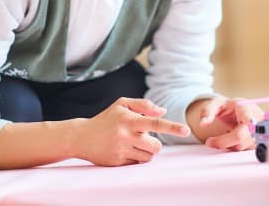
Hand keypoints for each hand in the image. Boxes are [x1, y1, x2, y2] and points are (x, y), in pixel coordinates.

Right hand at [74, 97, 189, 165]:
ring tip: (134, 143)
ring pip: (148, 156)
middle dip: (155, 143)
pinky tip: (124, 150)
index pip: (155, 123)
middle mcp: (125, 135)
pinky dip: (135, 157)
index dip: (172, 127)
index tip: (186, 130)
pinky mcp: (117, 162)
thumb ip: (144, 105)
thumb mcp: (122, 105)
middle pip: (156, 146)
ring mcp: (121, 150)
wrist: (81, 136)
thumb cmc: (106, 118)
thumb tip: (163, 111)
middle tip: (143, 138)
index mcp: (128, 119)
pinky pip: (137, 163)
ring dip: (146, 151)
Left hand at [186, 97, 263, 150]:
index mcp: (246, 108)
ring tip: (224, 135)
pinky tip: (232, 140)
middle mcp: (256, 120)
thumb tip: (203, 124)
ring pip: (241, 145)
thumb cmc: (228, 106)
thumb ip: (208, 111)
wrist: (239, 111)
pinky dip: (234, 147)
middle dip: (223, 141)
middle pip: (240, 136)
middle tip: (209, 142)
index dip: (251, 120)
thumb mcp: (216, 104)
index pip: (248, 115)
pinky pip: (244, 150)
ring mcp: (259, 132)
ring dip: (228, 145)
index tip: (251, 122)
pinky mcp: (258, 142)